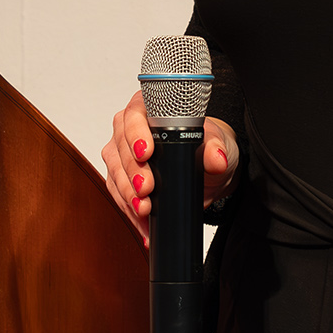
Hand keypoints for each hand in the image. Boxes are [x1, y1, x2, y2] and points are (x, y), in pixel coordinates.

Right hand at [98, 96, 237, 238]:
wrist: (207, 169)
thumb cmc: (207, 145)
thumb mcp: (217, 143)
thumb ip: (215, 148)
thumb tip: (216, 159)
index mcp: (149, 110)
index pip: (134, 115)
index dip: (135, 133)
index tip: (145, 153)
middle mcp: (130, 130)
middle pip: (120, 148)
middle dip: (132, 172)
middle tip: (146, 189)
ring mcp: (123, 155)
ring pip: (115, 173)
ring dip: (127, 194)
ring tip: (144, 209)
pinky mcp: (122, 179)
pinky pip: (119, 195)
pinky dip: (130, 210)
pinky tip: (142, 223)